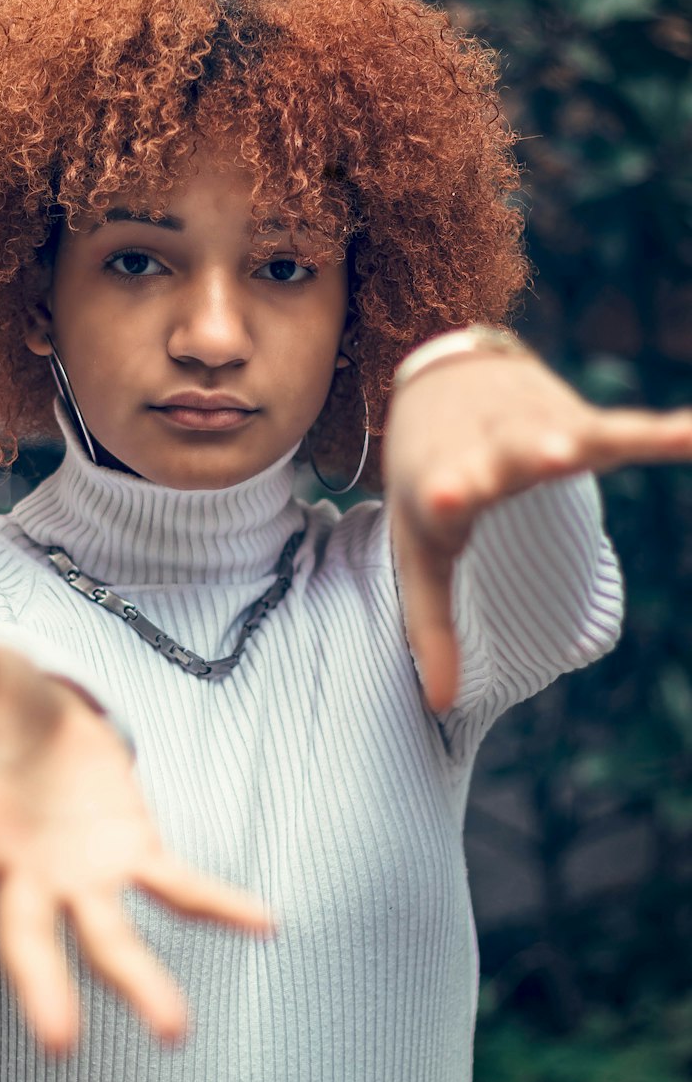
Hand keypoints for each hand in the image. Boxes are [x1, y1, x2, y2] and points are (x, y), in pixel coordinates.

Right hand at [0, 609, 275, 1052]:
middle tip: (60, 1041)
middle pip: (27, 933)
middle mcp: (21, 867)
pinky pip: (176, 884)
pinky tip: (265, 923)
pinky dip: (216, 904)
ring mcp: (79, 871)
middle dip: (43, 984)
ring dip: (139, 979)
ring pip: (106, 933)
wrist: (30, 718)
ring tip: (175, 1030)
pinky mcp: (131, 852)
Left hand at [384, 347, 691, 713]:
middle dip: (526, 456)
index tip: (445, 494)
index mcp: (443, 479)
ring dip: (580, 439)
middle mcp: (487, 447)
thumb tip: (441, 706)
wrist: (438, 375)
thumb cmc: (427, 477)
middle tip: (546, 455)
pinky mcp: (573, 416)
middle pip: (509, 456)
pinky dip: (660, 434)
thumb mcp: (419, 548)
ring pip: (565, 433)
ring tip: (578, 448)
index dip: (448, 495)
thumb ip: (431, 626)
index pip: (446, 491)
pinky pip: (623, 430)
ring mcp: (531, 426)